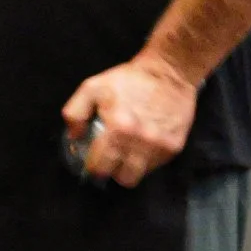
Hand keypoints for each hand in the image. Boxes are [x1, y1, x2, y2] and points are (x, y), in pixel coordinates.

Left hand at [62, 53, 197, 187]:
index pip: (101, 166)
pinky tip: (142, 142)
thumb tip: (74, 137)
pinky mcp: (175, 146)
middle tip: (110, 158)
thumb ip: (75, 113)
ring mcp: (160, 146)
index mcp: (119, 128)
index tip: (93, 161)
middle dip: (113, 170)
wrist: (169, 71)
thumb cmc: (129, 79)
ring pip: (140, 174)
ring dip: (131, 167)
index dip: (94, 166)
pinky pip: (156, 165)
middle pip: (123, 178)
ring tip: (127, 150)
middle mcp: (141, 141)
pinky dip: (146, 159)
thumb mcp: (92, 87)